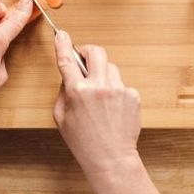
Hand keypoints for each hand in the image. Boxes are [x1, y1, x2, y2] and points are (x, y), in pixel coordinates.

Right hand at [53, 35, 141, 179]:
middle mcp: (99, 86)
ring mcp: (118, 89)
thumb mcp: (61, 117)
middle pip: (96, 52)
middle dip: (88, 52)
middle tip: (85, 60)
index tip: (62, 35)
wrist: (111, 159)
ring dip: (103, 75)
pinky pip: (121, 84)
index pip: (67, 60)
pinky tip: (113, 109)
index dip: (63, 44)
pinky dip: (116, 91)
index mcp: (78, 91)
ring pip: (110, 68)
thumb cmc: (83, 142)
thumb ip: (63, 92)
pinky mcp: (132, 95)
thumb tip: (69, 76)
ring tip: (101, 97)